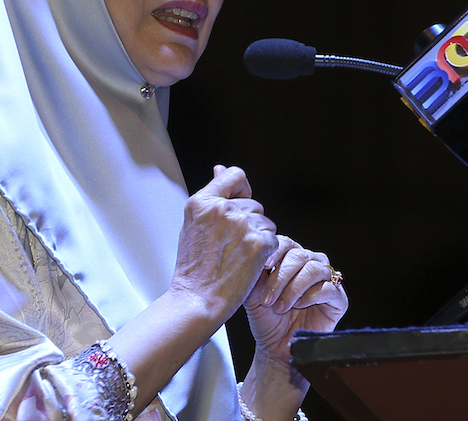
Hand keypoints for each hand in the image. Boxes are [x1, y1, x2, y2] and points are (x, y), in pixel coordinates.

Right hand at [169, 165, 277, 324]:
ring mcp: (241, 224)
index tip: (238, 204)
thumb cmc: (194, 268)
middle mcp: (222, 208)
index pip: (235, 176)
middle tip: (231, 246)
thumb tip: (220, 168)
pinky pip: (274, 239)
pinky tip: (249, 265)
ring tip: (237, 257)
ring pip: (265, 222)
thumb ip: (210, 197)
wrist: (198, 299)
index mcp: (202, 201)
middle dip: (249, 222)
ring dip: (258, 238)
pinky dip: (266, 253)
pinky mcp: (259, 242)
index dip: (241, 190)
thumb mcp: (193, 225)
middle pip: (253, 204)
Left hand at [244, 236, 347, 364]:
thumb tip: (254, 256)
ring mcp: (326, 281)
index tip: (264, 266)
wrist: (277, 348)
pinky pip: (329, 288)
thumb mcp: (254, 295)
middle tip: (267, 300)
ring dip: (294, 288)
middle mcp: (310, 265)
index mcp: (290, 259)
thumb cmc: (266, 320)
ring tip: (281, 306)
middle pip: (300, 255)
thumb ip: (255, 275)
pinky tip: (299, 305)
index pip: (286, 243)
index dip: (276, 251)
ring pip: (314, 269)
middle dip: (281, 277)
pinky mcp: (339, 299)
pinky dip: (311, 296)